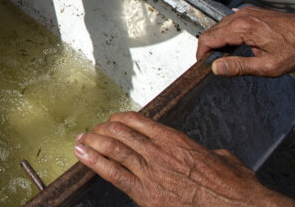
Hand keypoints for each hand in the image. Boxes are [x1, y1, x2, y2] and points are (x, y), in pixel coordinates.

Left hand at [74, 112, 293, 206]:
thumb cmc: (235, 188)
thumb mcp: (224, 159)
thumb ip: (209, 153)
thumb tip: (212, 154)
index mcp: (175, 140)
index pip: (138, 121)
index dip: (120, 119)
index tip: (111, 121)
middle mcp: (159, 152)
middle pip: (120, 132)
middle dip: (101, 130)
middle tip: (91, 131)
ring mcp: (151, 172)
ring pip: (113, 149)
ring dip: (92, 142)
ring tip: (80, 140)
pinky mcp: (146, 195)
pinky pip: (114, 174)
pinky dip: (94, 162)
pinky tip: (81, 154)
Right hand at [196, 6, 294, 77]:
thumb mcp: (267, 66)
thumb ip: (239, 67)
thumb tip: (216, 68)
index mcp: (242, 28)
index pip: (208, 38)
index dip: (201, 53)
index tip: (202, 64)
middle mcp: (241, 16)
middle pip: (212, 31)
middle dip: (208, 47)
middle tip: (213, 63)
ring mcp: (247, 12)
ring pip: (220, 26)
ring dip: (218, 40)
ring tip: (224, 56)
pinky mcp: (253, 13)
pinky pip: (231, 22)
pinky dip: (227, 33)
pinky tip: (234, 44)